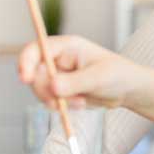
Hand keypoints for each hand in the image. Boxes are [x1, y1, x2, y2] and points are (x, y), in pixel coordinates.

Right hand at [17, 35, 135, 108]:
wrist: (128, 90)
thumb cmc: (118, 75)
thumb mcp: (99, 78)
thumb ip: (75, 82)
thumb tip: (53, 87)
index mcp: (66, 47)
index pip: (36, 50)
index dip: (26, 62)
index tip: (27, 79)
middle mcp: (58, 59)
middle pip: (34, 74)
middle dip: (46, 90)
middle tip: (61, 102)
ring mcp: (58, 75)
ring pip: (40, 90)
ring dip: (56, 101)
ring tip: (80, 102)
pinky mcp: (61, 90)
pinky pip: (50, 100)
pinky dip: (61, 106)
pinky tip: (80, 104)